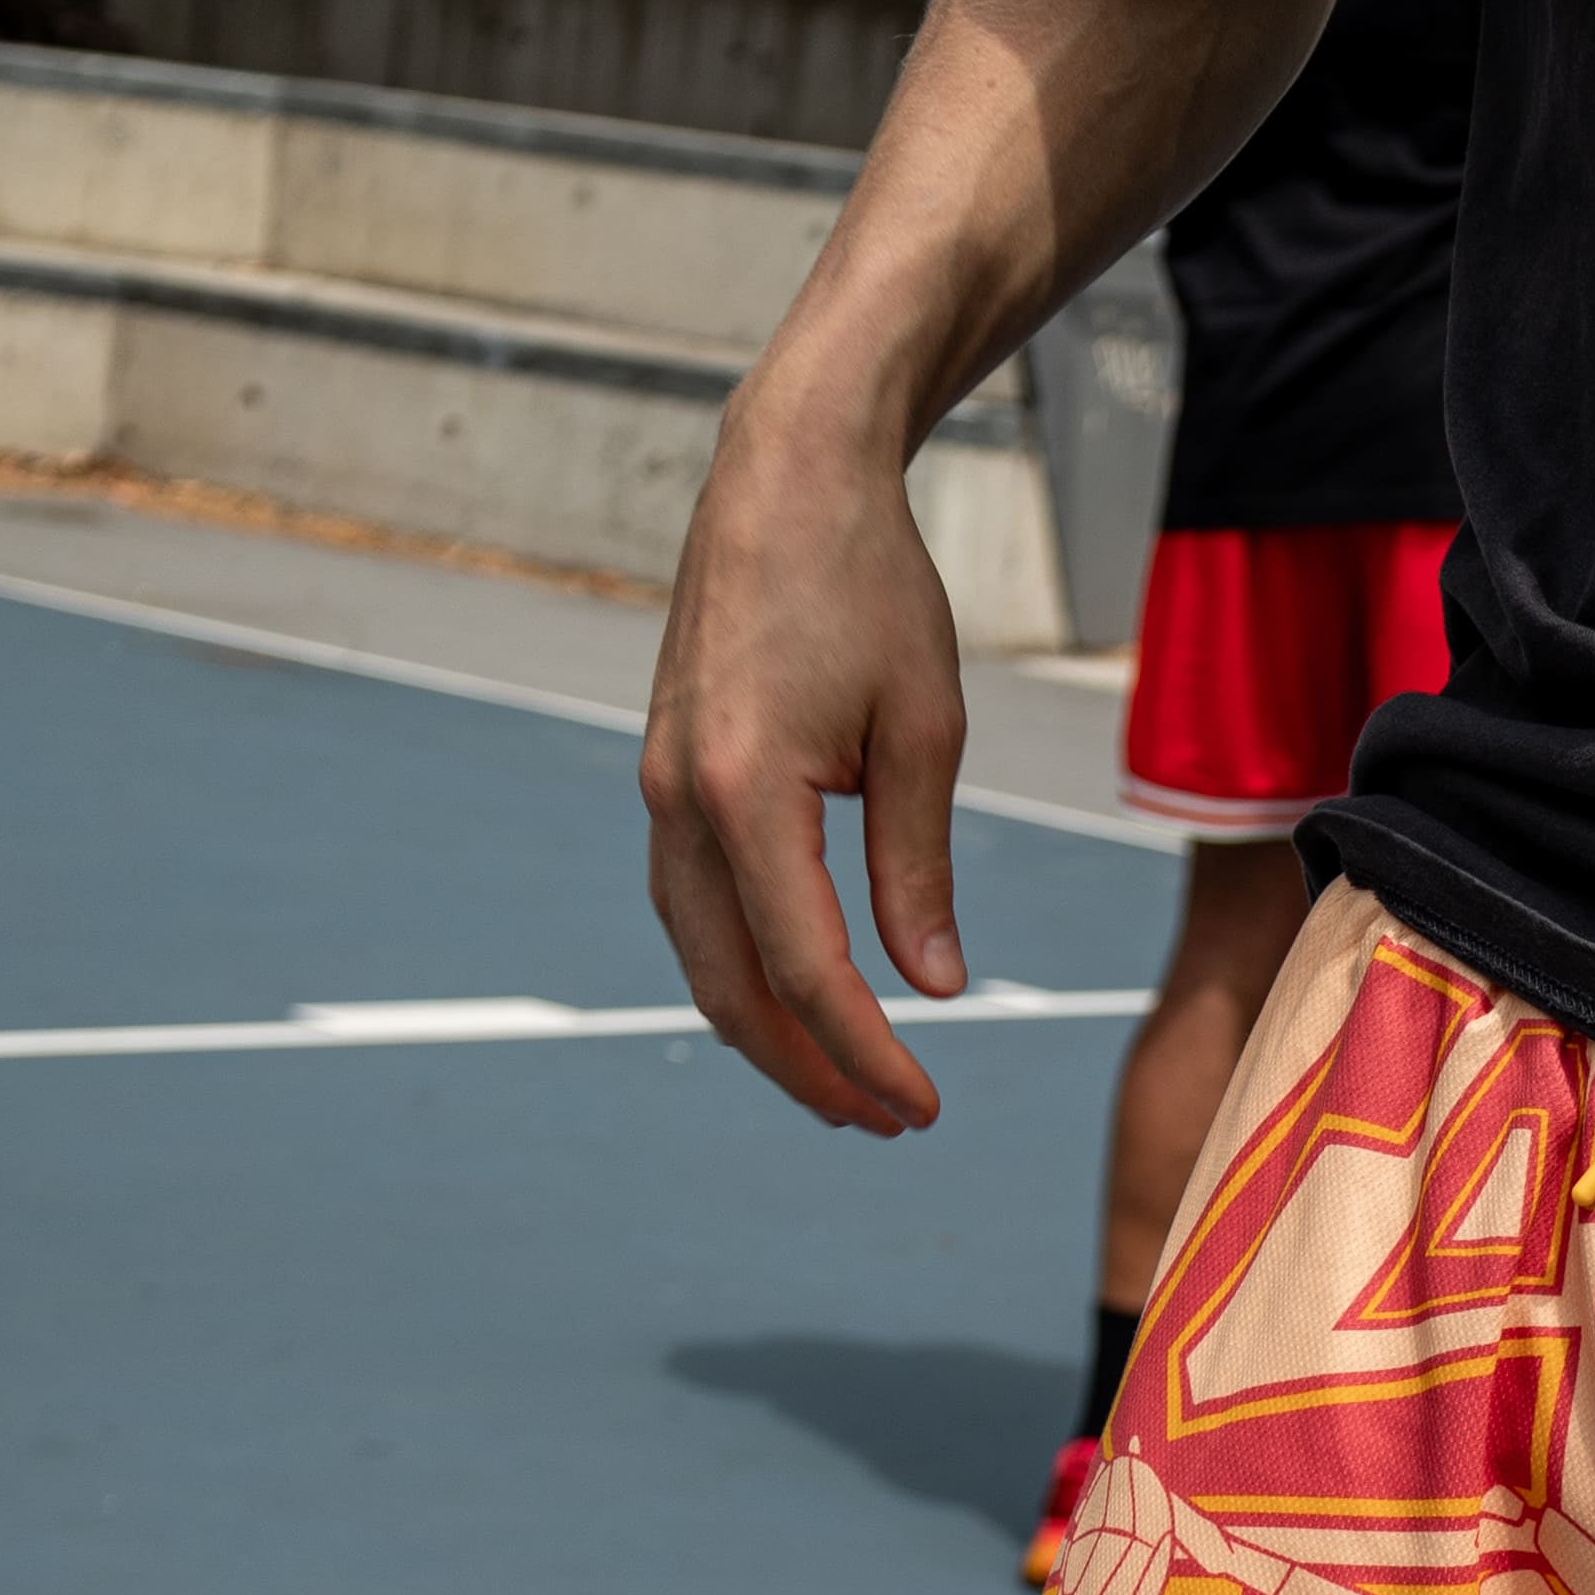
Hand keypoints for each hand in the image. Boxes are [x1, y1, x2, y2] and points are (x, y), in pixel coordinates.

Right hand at [638, 382, 966, 1134]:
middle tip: (888, 1121)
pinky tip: (799, 995)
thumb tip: (935, 989)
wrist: (789, 473)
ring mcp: (659, 786)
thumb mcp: (927, 731)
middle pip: (731, 985)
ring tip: (847, 1081)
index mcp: (745, 790)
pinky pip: (694, 901)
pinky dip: (743, 963)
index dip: (865, 1053)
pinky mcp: (666, 772)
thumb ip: (920, 868)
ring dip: (770, 1028)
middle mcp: (679, 798)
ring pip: (700, 952)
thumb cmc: (870, 584)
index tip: (923, 1108)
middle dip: (810, 1068)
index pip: (805, 968)